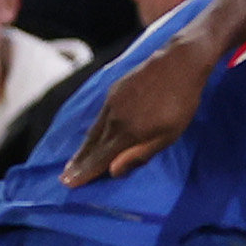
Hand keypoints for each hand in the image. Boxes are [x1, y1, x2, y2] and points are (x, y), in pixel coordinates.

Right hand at [60, 33, 214, 183]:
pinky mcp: (114, 91)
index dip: (85, 172)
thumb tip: (113, 171)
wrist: (178, 62)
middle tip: (64, 177)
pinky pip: (99, 116)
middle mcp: (113, 119)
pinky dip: (93, 129)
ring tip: (73, 161)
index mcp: (127, 132)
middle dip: (79, 163)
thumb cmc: (181, 102)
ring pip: (94, 130)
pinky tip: (92, 133)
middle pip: (93, 145)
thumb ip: (141, 154)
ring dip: (83, 147)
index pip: (101, 158)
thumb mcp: (169, 135)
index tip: (69, 183)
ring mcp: (112, 103)